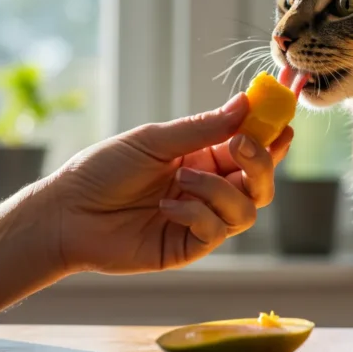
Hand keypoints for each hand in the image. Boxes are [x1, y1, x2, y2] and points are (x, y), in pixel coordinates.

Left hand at [39, 93, 292, 274]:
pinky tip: (166, 207)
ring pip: (247, 209)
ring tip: (179, 180)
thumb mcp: (154, 140)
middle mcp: (208, 188)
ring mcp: (201, 219)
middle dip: (260, 162)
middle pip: (261, 182)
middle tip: (239, 144)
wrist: (67, 213)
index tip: (285, 121)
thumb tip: (246, 104)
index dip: (272, 136)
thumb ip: (203, 128)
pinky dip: (196, 213)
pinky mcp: (189, 247)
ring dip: (218, 190)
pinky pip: (217, 231)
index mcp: (203, 157)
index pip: (250, 147)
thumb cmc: (103, 170)